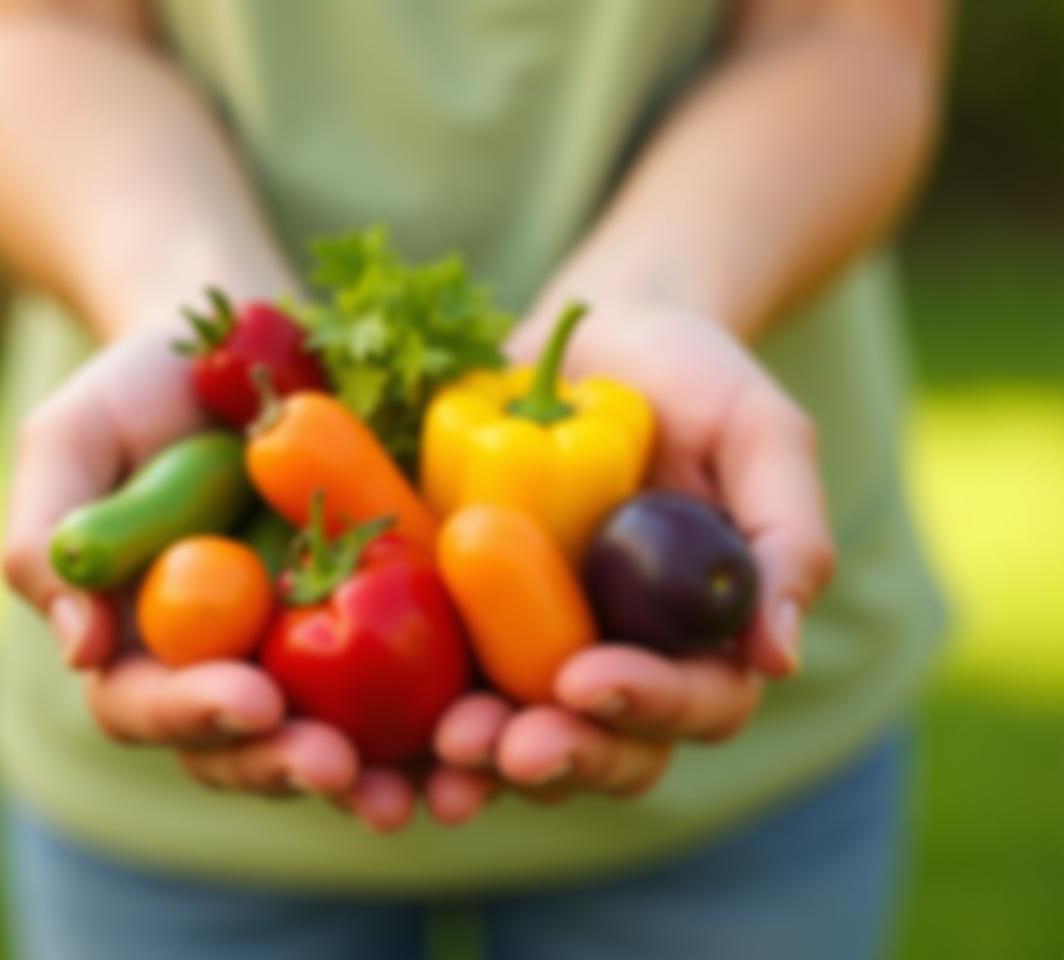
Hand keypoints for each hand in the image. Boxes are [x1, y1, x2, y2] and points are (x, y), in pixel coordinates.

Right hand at [0, 325, 415, 831]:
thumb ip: (50, 538)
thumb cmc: (138, 389)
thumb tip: (82, 649)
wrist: (238, 339)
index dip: (193, 712)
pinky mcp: (377, 616)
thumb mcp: (72, 442)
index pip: (148, 705)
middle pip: (243, 745)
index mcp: (140, 639)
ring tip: (415, 791)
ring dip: (370, 774)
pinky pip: (407, 684)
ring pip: (328, 736)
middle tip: (334, 765)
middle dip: (285, 764)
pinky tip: (473, 731)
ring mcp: (302, 646)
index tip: (250, 699)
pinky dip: (436, 718)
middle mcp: (222, 661)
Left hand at [425, 292, 834, 823]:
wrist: (595, 341)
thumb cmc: (693, 379)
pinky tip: (395, 731)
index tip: (583, 679)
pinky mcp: (475, 625)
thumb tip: (777, 657)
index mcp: (706, 636)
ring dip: (489, 762)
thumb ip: (788, 534)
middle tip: (510, 749)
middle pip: (610, 747)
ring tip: (447, 748)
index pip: (698, 703)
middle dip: (564, 757)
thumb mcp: (760, 434)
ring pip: (527, 739)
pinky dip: (421, 724)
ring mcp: (546, 649)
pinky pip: (451, 688)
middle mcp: (627, 659)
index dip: (646, 705)